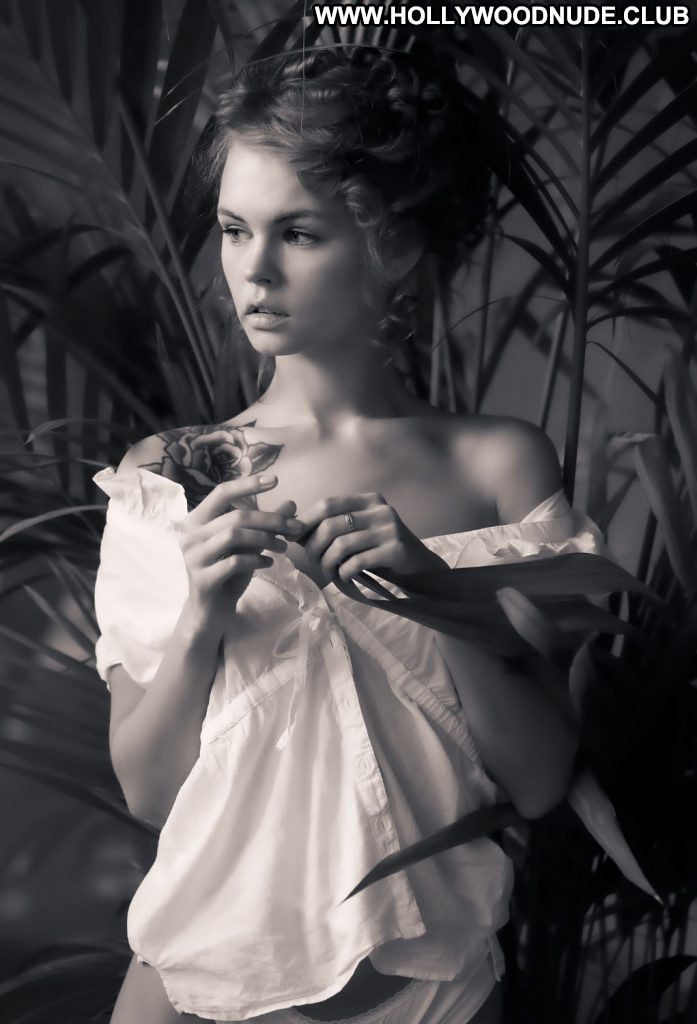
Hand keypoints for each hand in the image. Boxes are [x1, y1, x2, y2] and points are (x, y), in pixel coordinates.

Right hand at [178, 473, 305, 634]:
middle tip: (296, 527)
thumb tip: (291, 504)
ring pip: (234, 535)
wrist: (211, 611)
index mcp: (197, 520)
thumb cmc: (229, 573)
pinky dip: (257, 560)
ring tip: (284, 547)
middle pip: (236, 516)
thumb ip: (265, 525)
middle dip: (271, 520)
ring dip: (266, 539)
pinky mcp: (202, 579)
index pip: (222, 492)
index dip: (248, 485)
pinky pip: (234, 562)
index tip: (275, 480)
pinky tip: (270, 563)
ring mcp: (193, 557)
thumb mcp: (249, 545)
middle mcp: (190, 535)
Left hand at [298, 492, 447, 583]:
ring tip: (329, 571)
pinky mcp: (396, 550)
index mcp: (369, 500)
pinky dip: (344, 572)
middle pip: (331, 525)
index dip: (306, 520)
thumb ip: (333, 527)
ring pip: (341, 545)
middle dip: (314, 547)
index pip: (328, 504)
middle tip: (313, 561)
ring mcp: (390, 529)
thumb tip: (294, 530)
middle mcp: (380, 510)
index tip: (294, 537)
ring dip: (328, 563)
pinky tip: (344, 577)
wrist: (419, 568)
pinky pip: (357, 562)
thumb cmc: (381, 551)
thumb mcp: (359, 532)